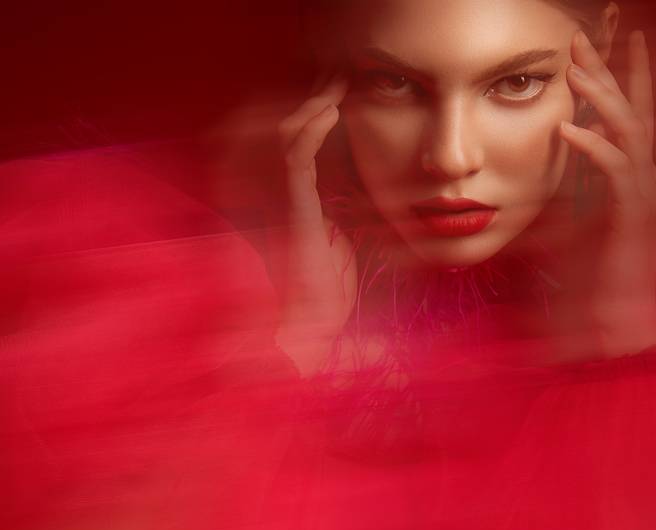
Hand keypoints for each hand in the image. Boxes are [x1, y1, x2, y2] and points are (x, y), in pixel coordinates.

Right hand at [274, 75, 356, 376]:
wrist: (313, 328)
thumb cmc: (331, 290)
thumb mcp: (344, 236)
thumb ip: (348, 204)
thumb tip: (378, 178)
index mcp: (290, 199)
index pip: (294, 141)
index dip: (313, 113)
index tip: (340, 90)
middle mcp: (277, 195)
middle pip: (286, 129)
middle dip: (310, 99)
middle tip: (337, 76)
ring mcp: (281, 201)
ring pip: (288, 133)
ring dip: (313, 106)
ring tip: (337, 85)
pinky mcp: (291, 210)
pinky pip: (296, 156)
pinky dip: (312, 129)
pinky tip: (331, 111)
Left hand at [558, 30, 655, 357]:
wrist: (614, 322)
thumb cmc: (591, 277)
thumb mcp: (570, 217)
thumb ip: (566, 184)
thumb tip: (545, 158)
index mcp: (631, 175)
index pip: (625, 114)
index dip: (614, 76)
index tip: (594, 43)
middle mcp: (645, 177)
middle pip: (628, 109)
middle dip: (605, 71)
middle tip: (580, 39)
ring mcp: (645, 194)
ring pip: (629, 130)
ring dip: (601, 99)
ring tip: (575, 72)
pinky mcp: (635, 215)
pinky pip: (616, 170)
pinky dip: (591, 147)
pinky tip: (566, 130)